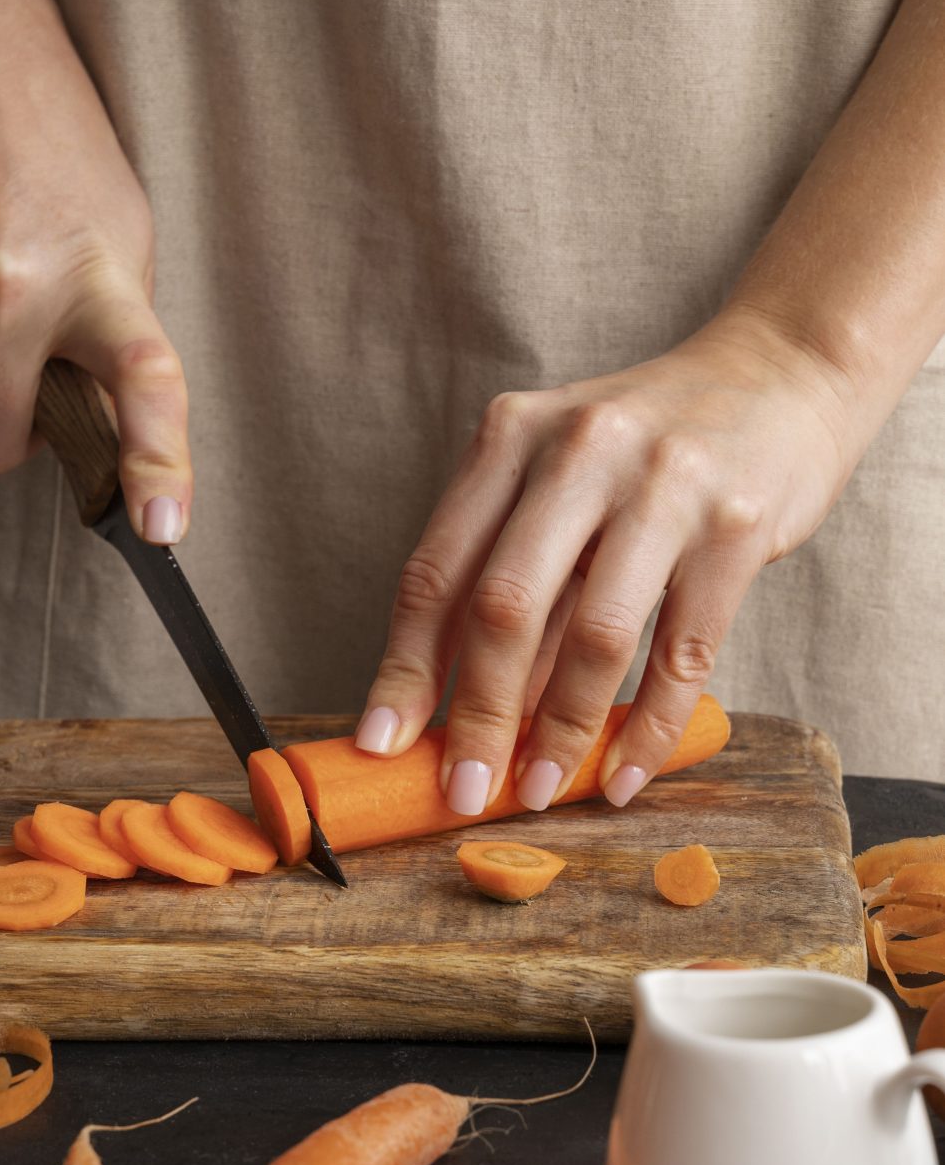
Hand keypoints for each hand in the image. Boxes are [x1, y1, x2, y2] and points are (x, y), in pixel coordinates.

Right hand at [0, 0, 189, 541]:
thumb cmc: (59, 151)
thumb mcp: (126, 243)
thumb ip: (117, 341)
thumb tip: (106, 433)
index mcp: (96, 279)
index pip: (139, 381)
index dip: (153, 464)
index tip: (160, 525)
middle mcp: (11, 288)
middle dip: (13, 444)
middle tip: (44, 397)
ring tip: (10, 312)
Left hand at [357, 311, 856, 811]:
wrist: (784, 372)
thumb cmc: (650, 448)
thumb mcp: (560, 480)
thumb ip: (514, 573)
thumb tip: (461, 705)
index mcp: (512, 436)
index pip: (436, 570)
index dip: (404, 668)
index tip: (380, 744)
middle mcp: (579, 450)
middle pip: (504, 607)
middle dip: (477, 717)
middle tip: (463, 792)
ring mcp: (663, 484)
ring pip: (595, 637)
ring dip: (561, 733)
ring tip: (540, 791)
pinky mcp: (735, 526)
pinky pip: (683, 654)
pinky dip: (651, 730)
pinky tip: (624, 776)